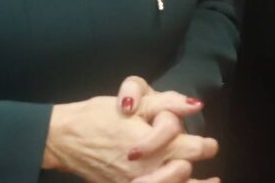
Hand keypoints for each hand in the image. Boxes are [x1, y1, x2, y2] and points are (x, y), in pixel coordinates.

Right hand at [45, 88, 218, 182]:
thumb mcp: (136, 101)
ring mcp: (135, 182)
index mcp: (155, 144)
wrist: (64, 139)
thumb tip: (196, 105)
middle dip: (196, 161)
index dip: (204, 145)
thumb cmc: (98, 116)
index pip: (192, 148)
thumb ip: (168, 103)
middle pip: (185, 171)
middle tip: (206, 155)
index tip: (210, 145)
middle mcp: (149, 168)